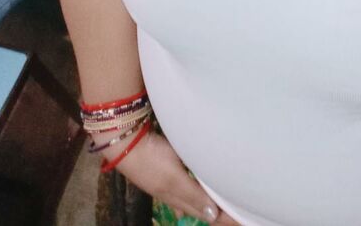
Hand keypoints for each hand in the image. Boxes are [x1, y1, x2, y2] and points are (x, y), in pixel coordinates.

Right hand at [116, 130, 240, 224]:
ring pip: (189, 196)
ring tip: (217, 206)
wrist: (123, 142)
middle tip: (231, 214)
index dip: (219, 216)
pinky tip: (192, 190)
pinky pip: (182, 184)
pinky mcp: (162, 168)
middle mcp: (172, 192)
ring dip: (203, 201)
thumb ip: (192, 194)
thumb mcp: (173, 178)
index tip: (238, 218)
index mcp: (177, 196)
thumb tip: (213, 216)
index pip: (203, 211)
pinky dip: (191, 191)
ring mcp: (165, 180)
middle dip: (213, 211)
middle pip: (196, 206)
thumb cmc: (150, 159)